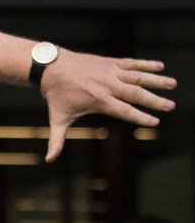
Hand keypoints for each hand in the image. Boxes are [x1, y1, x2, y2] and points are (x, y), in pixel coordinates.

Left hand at [42, 51, 174, 162]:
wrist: (52, 67)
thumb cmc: (56, 96)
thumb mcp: (57, 120)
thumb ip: (57, 141)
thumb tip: (49, 160)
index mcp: (99, 100)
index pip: (124, 111)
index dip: (140, 117)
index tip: (155, 121)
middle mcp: (108, 85)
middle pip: (136, 94)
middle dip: (154, 100)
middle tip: (170, 106)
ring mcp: (111, 72)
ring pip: (138, 76)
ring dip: (157, 80)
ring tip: (173, 84)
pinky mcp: (110, 62)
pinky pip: (132, 63)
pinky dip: (146, 64)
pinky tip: (160, 66)